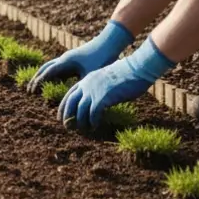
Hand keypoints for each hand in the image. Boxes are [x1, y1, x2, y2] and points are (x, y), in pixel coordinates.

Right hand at [28, 19, 133, 95]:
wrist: (110, 42)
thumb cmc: (102, 58)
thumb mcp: (91, 74)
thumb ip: (80, 85)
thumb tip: (74, 98)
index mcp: (66, 62)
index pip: (48, 73)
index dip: (39, 82)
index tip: (31, 92)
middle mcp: (64, 59)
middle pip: (45, 69)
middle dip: (36, 79)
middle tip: (29, 90)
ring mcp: (69, 58)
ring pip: (51, 67)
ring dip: (43, 76)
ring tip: (38, 86)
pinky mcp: (74, 59)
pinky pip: (59, 68)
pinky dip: (53, 75)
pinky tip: (55, 82)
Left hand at [58, 36, 174, 129]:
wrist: (136, 68)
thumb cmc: (127, 74)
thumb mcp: (107, 79)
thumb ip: (99, 88)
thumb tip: (99, 99)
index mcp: (86, 80)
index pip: (69, 94)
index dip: (64, 106)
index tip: (61, 115)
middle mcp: (87, 85)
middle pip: (70, 103)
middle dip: (67, 116)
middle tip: (67, 126)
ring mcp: (94, 91)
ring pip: (80, 110)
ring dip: (81, 122)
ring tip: (84, 129)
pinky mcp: (103, 98)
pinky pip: (93, 113)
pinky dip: (93, 121)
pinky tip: (95, 126)